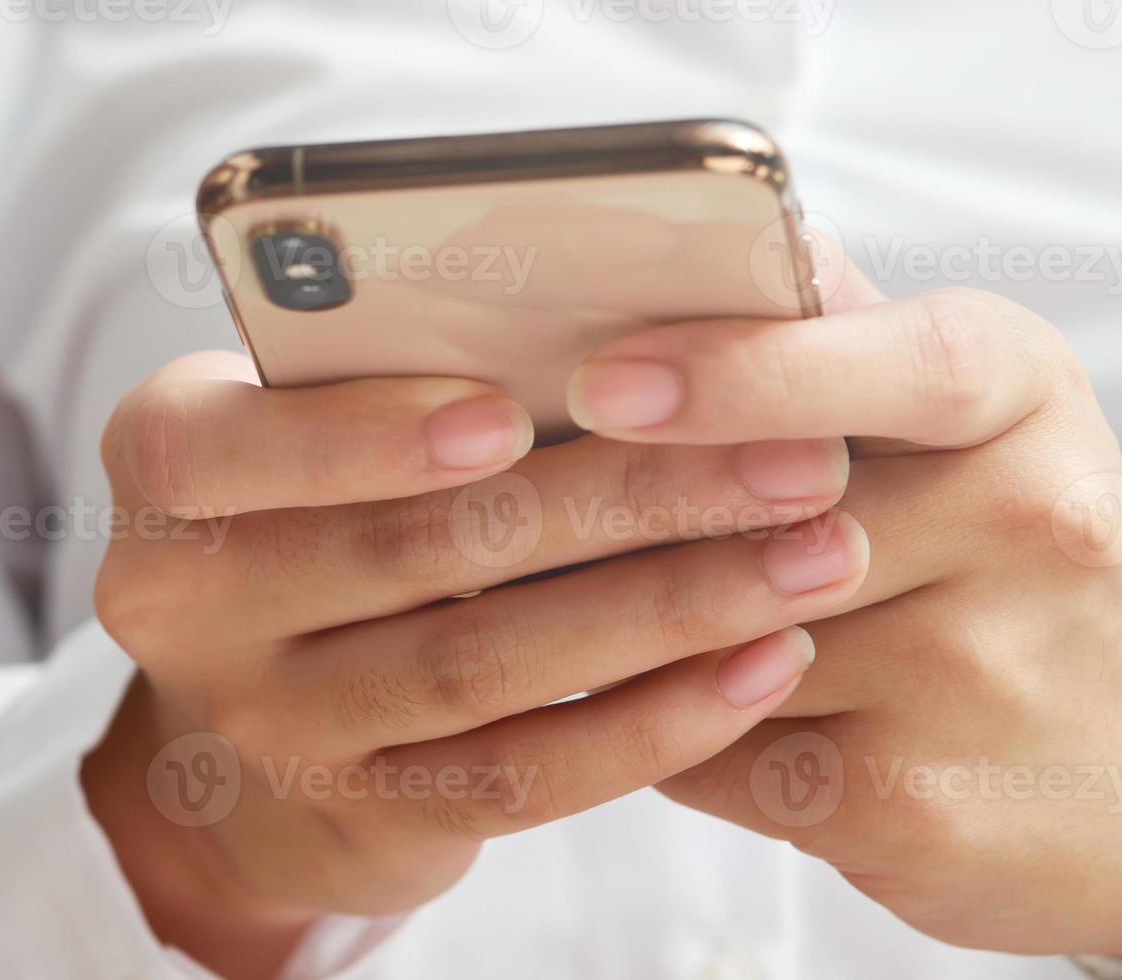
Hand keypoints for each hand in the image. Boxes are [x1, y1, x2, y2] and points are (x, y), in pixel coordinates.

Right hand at [81, 351, 866, 977]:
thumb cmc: (316, 506)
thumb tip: (631, 309)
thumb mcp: (301, 423)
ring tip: (814, 551)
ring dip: (667, 607)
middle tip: (787, 457)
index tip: (507, 412)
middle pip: (408, 550)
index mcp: (162, 470)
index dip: (354, 438)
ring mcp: (274, 724)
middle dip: (616, 498)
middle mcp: (188, 608)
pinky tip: (761, 663)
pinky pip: (523, 773)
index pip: (222, 451)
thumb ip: (389, 367)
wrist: (251, 731)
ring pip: (483, 667)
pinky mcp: (366, 814)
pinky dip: (653, 719)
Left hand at [568, 285, 1121, 954]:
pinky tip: (622, 700)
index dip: (743, 373)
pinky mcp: (910, 804)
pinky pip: (706, 746)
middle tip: (482, 500)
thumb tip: (710, 234)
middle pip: (758, 514)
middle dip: (607, 513)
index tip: (604, 381)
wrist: (1114, 775)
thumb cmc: (999, 566)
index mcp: (1024, 403)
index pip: (902, 366)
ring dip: (597, 621)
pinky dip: (642, 722)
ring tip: (524, 594)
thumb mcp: (964, 423)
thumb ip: (837, 335)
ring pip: (707, 635)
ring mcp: (976, 675)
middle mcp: (1032, 527)